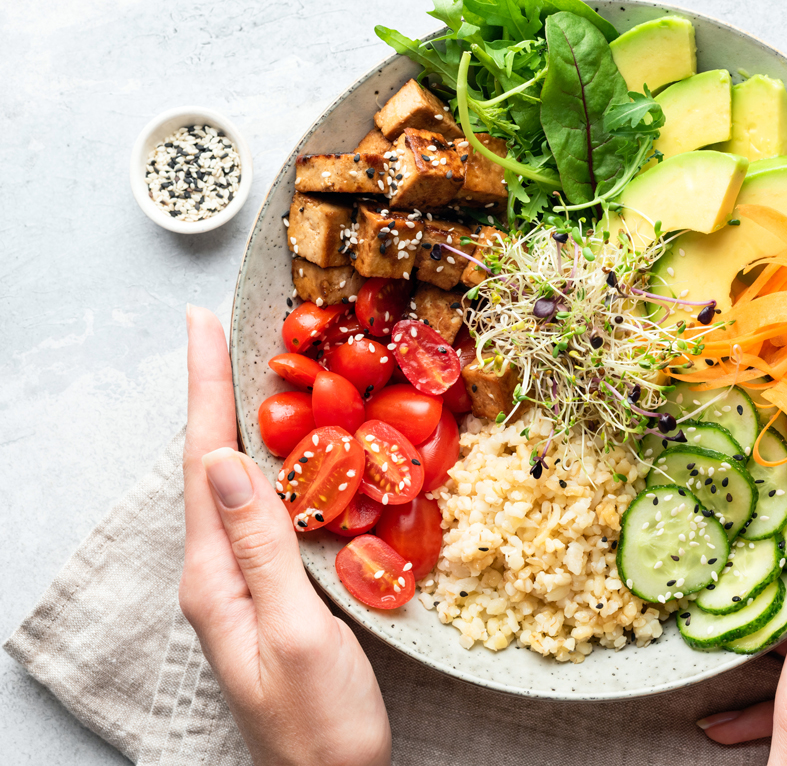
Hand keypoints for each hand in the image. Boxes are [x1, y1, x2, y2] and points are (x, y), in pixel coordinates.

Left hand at [178, 306, 390, 765]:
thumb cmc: (321, 724)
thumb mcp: (295, 633)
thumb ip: (264, 548)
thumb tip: (228, 462)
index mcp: (216, 578)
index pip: (204, 463)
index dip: (205, 389)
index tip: (201, 326)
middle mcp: (218, 575)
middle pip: (208, 465)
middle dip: (212, 392)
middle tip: (217, 331)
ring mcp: (241, 586)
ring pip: (234, 486)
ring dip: (235, 421)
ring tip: (242, 369)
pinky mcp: (269, 594)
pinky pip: (262, 511)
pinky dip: (270, 464)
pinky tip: (288, 453)